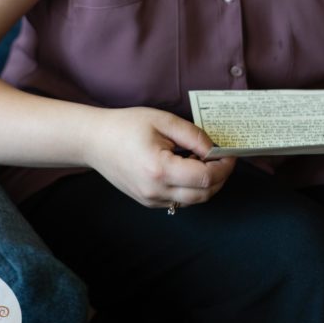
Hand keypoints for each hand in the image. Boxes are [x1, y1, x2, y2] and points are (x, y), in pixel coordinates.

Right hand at [83, 106, 235, 208]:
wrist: (95, 141)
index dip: (224, 166)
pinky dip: (191, 188)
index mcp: (160, 170)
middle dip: (220, 177)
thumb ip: (193, 136)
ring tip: (202, 159)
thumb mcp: (163, 121)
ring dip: (207, 184)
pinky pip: (179, 200)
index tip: (229, 153)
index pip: (206, 178)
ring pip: (193, 201)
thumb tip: (215, 150)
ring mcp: (151, 200)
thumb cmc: (126, 126)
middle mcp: (156, 191)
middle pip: (204, 195)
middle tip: (222, 157)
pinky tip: (186, 167)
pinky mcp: (148, 201)